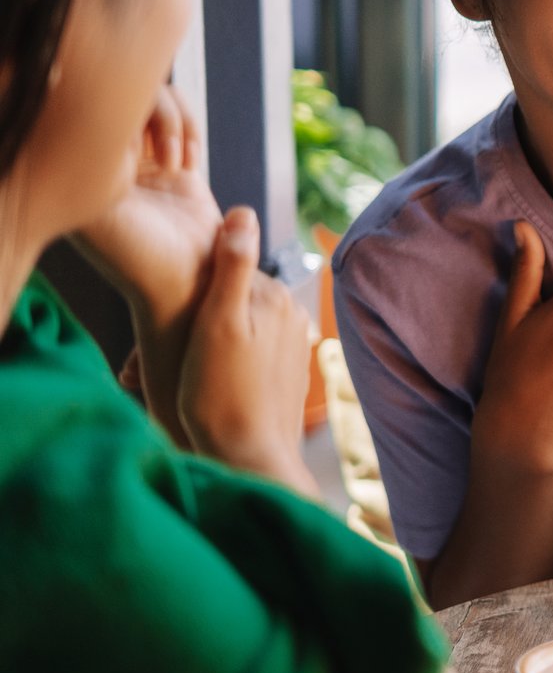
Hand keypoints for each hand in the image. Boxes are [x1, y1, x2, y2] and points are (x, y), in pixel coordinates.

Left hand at [72, 85, 223, 326]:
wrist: (186, 280)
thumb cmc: (135, 254)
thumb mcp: (97, 210)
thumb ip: (86, 161)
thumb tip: (93, 112)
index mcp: (80, 163)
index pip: (89, 105)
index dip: (116, 118)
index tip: (128, 155)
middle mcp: (109, 155)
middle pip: (125, 95)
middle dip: (152, 114)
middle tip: (158, 153)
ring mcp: (144, 155)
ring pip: (158, 102)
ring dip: (175, 123)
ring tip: (178, 162)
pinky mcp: (178, 161)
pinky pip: (184, 120)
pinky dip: (191, 131)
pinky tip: (190, 162)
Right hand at [178, 207, 315, 490]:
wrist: (251, 460)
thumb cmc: (221, 395)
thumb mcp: (217, 324)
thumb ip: (231, 267)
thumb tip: (242, 212)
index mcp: (275, 297)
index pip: (215, 274)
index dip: (175, 298)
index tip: (152, 330)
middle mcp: (289, 316)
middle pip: (219, 305)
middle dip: (180, 330)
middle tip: (142, 369)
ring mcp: (288, 345)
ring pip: (223, 333)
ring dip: (188, 352)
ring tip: (159, 385)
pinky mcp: (282, 373)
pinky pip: (237, 358)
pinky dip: (210, 370)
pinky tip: (191, 394)